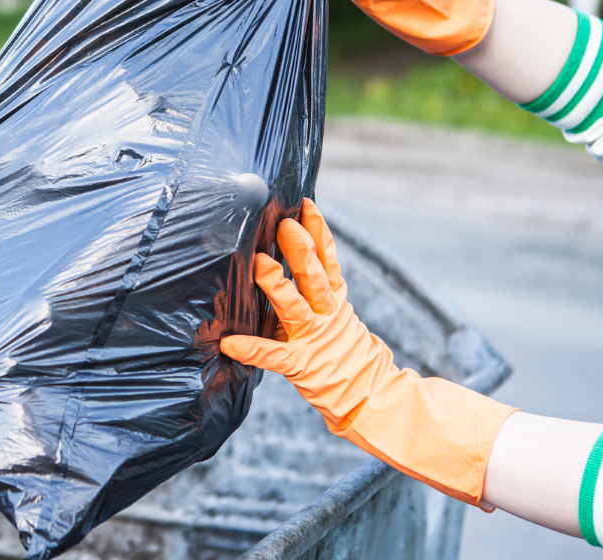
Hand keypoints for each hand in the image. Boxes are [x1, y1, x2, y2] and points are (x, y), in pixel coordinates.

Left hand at [221, 198, 515, 506]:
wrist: (372, 397)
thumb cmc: (347, 355)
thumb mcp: (339, 316)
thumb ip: (319, 291)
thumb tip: (298, 257)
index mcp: (336, 300)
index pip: (330, 259)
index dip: (319, 231)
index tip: (306, 204)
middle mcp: (328, 315)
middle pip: (315, 275)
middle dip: (300, 248)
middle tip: (283, 224)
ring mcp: (315, 339)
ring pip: (295, 306)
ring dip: (277, 285)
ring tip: (258, 264)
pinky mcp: (302, 365)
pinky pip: (273, 356)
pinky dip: (251, 348)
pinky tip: (230, 342)